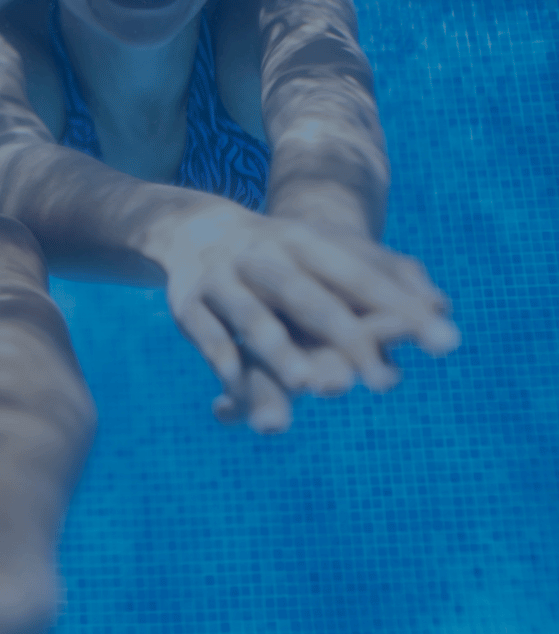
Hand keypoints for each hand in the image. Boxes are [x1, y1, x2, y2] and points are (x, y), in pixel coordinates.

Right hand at [154, 204, 458, 432]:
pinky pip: (209, 340)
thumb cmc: (286, 253)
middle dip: (345, 337)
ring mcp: (223, 280)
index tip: (445, 343)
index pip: (358, 274)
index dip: (400, 306)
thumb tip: (441, 305)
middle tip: (386, 384)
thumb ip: (386, 274)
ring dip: (280, 352)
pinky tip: (240, 406)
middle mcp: (262, 256)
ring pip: (252, 317)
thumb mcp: (329, 250)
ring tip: (311, 386)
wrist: (196, 228)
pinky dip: (226, 368)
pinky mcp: (188, 305)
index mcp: (304, 240)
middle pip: (307, 296)